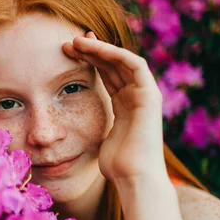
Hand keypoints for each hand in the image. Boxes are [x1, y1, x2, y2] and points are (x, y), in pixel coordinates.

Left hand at [62, 31, 168, 184]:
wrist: (134, 178)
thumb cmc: (115, 166)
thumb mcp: (99, 140)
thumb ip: (94, 127)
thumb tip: (70, 130)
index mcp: (124, 107)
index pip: (107, 76)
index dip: (90, 61)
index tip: (69, 52)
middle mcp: (135, 97)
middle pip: (113, 66)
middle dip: (91, 51)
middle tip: (69, 42)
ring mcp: (144, 95)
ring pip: (122, 61)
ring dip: (99, 49)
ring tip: (76, 42)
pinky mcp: (150, 95)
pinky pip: (134, 65)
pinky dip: (115, 54)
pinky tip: (96, 48)